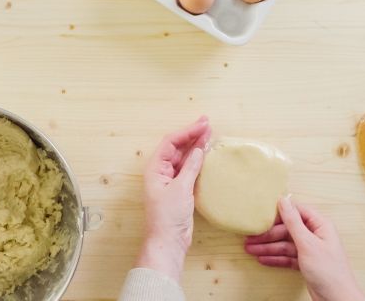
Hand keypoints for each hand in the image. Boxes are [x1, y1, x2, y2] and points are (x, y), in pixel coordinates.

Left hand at [136, 116, 210, 281]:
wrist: (168, 240)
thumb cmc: (168, 216)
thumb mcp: (181, 188)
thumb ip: (190, 167)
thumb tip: (199, 150)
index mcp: (155, 168)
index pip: (171, 142)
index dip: (187, 131)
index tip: (203, 124)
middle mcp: (161, 171)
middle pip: (177, 147)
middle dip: (192, 135)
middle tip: (207, 123)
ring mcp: (170, 180)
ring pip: (184, 157)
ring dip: (196, 146)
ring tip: (209, 134)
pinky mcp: (180, 189)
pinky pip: (188, 169)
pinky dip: (197, 160)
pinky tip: (206, 153)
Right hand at [245, 197, 364, 300]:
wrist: (337, 299)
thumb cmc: (329, 271)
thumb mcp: (307, 244)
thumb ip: (293, 222)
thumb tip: (283, 200)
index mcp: (320, 225)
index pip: (297, 212)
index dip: (279, 212)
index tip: (262, 214)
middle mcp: (315, 235)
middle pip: (287, 230)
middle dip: (268, 235)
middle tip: (251, 238)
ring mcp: (310, 250)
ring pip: (285, 244)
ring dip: (268, 247)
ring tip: (250, 250)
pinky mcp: (305, 263)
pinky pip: (287, 257)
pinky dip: (275, 258)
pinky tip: (262, 259)